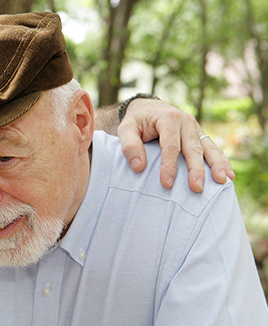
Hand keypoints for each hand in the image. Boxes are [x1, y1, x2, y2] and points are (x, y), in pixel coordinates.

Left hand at [117, 98, 234, 191]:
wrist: (148, 108)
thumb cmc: (136, 121)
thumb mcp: (125, 129)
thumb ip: (129, 145)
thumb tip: (138, 167)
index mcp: (169, 119)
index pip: (170, 146)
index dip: (169, 165)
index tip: (167, 184)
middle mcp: (186, 122)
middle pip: (193, 149)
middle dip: (196, 169)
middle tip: (196, 188)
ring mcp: (196, 129)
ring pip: (208, 148)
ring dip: (216, 165)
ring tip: (222, 181)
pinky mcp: (200, 136)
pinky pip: (213, 149)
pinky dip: (222, 161)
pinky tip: (229, 175)